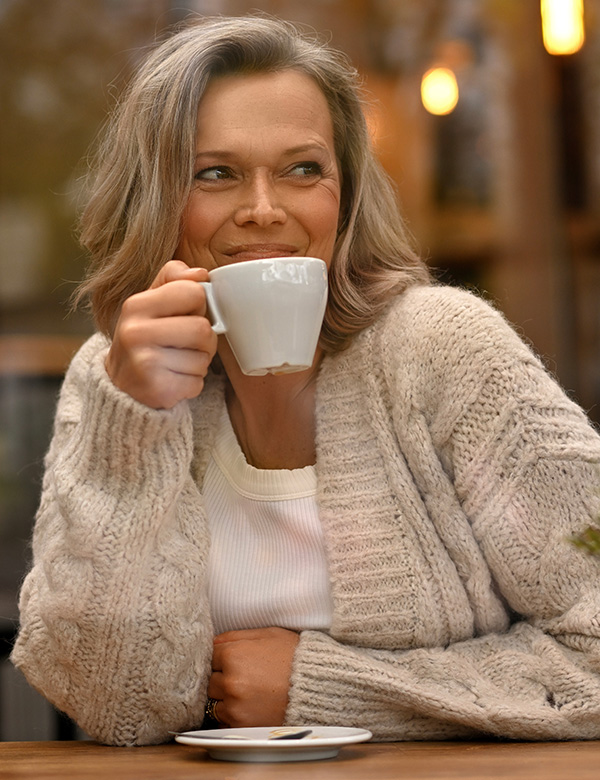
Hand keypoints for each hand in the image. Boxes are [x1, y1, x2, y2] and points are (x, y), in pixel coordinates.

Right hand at [105, 261, 217, 408]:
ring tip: (176, 362)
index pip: (194, 292)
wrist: (120, 387)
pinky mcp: (156, 390)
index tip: (185, 316)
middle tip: (185, 345)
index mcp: (136, 305)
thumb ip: (174, 279)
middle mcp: (135, 332)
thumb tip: (201, 273)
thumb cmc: (145, 339)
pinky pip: (197, 383)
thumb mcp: (151, 302)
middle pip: (203, 329)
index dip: (198, 306)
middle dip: (203, 340)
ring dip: (198, 363)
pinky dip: (191, 384)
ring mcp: (144, 363)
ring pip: (203, 358)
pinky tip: (172, 379)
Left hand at [207, 627, 299, 727]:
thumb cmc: (294, 654)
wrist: (319, 685)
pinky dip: (233, 714)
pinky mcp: (241, 726)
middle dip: (222, 678)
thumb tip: (212, 642)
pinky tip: (251, 706)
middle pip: (209, 680)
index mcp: (233, 655)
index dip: (223, 657)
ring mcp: (235, 706)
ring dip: (225, 698)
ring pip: (213, 702)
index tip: (236, 660)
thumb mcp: (266, 634)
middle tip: (244, 676)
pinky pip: (224, 720)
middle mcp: (230, 682)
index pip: (209, 656)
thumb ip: (234, 636)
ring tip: (248, 692)